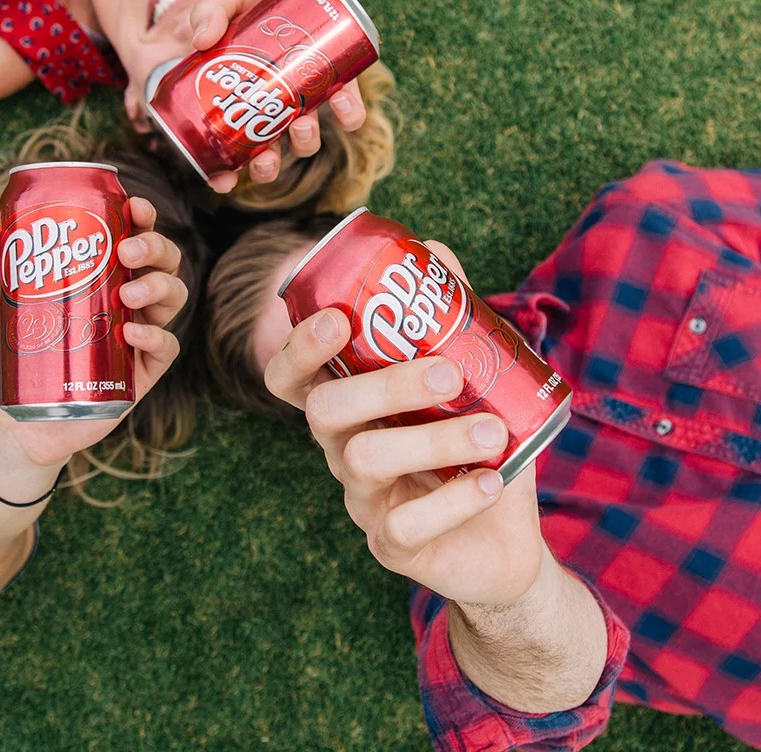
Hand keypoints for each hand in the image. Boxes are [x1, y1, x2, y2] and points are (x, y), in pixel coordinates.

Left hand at [0, 196, 186, 468]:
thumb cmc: (10, 364)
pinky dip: (156, 335)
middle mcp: (127, 301)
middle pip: (162, 262)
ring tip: (129, 294)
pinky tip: (133, 334)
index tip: (134, 206)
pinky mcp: (141, 374)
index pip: (133, 236)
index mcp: (101, 278)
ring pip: (173, 297)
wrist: (13, 426)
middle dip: (155, 246)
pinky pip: (165, 347)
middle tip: (127, 250)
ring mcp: (138, 336)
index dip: (142, 217)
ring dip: (158, 286)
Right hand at [187, 0, 367, 193]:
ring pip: (307, 127)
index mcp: (239, 82)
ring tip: (302, 132)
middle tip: (263, 165)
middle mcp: (272, 90)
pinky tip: (348, 114)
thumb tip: (199, 39)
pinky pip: (347, 100)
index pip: (228, 132)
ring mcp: (306, 82)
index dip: (225, 163)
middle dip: (267, 161)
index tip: (223, 180)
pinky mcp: (338, 66)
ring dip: (306, 139)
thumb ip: (213, 7)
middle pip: (268, 140)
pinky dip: (349, 110)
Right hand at [263, 242, 545, 606]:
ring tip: (492, 432)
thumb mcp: (472, 380)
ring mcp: (362, 500)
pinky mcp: (392, 546)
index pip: (291, 377)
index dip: (300, 347)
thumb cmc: (479, 446)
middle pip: (325, 413)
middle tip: (447, 374)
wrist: (505, 538)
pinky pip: (403, 526)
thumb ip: (449, 318)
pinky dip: (452, 501)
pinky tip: (492, 481)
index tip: (337, 318)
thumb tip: (431, 250)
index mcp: (350, 406)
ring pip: (364, 462)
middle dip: (383, 385)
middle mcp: (341, 448)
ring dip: (432, 439)